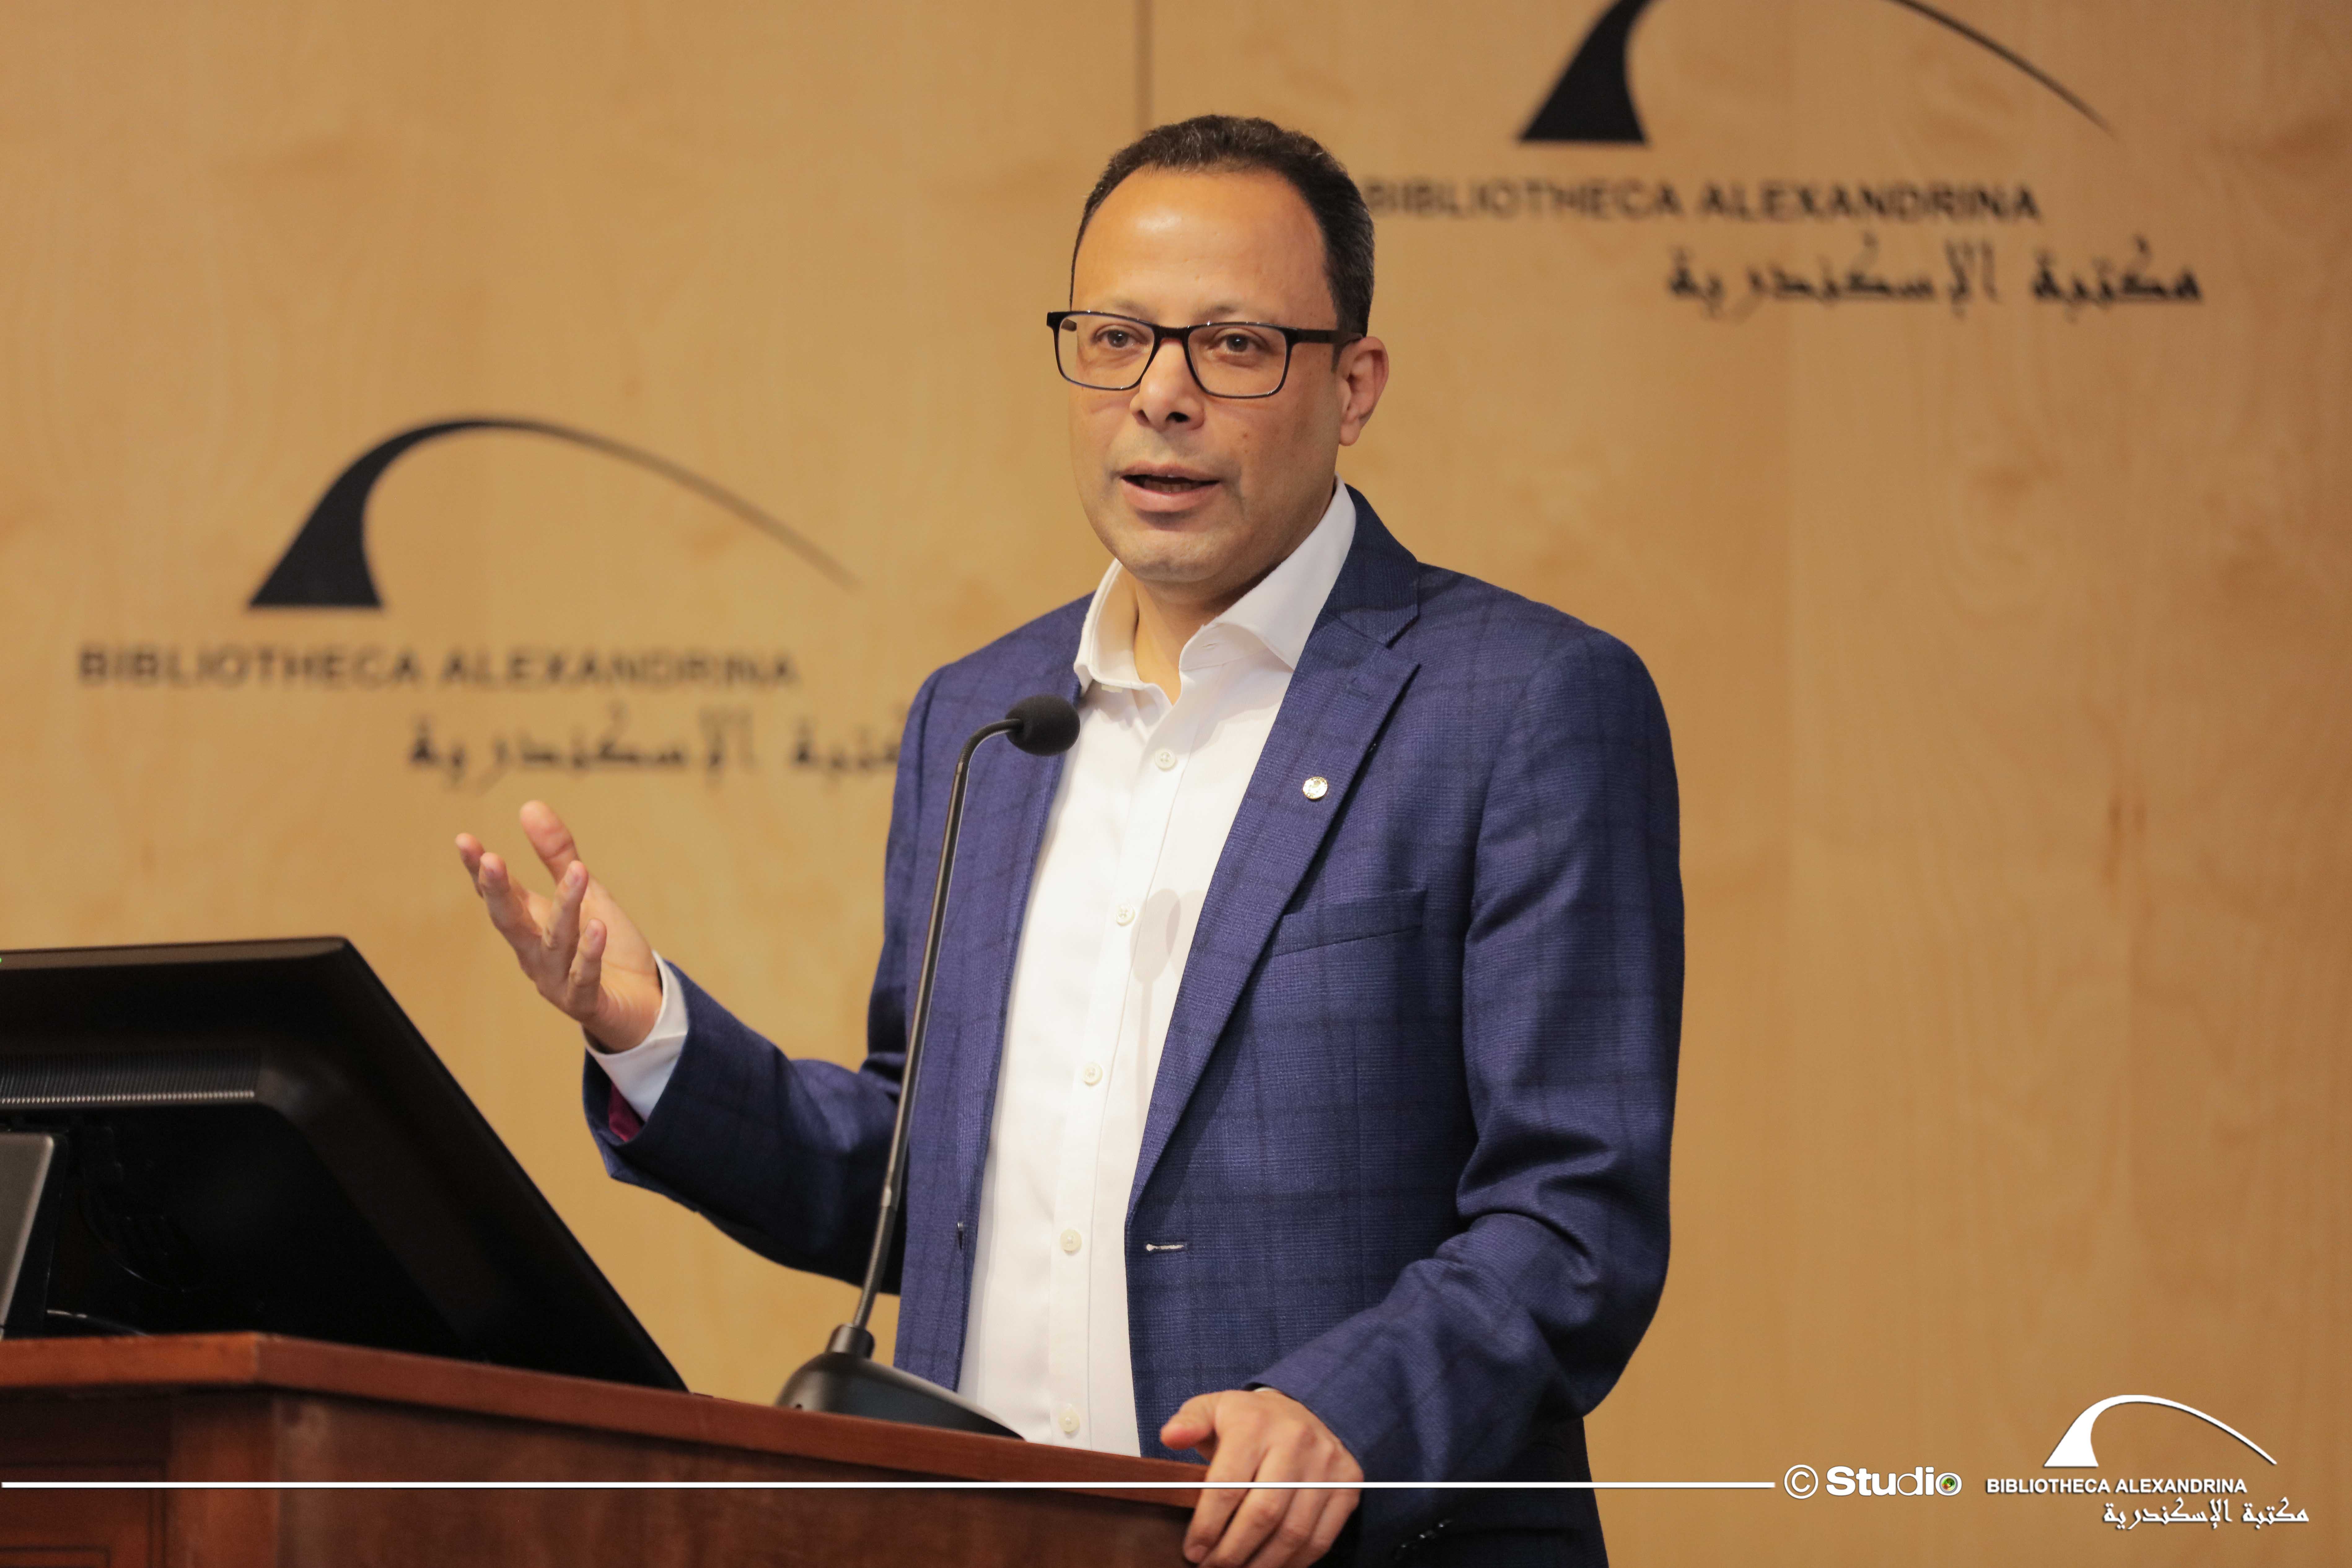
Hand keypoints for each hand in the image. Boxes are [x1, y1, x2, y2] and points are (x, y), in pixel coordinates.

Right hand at [455, 800, 663, 1051]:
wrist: (641, 1000)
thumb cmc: (606, 945)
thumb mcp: (586, 892)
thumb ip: (559, 855)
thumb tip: (528, 805)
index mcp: (531, 925)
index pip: (500, 895)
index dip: (480, 871)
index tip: (464, 840)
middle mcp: (535, 954)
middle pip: (511, 922)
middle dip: (499, 892)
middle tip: (490, 859)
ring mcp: (557, 981)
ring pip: (556, 942)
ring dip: (565, 907)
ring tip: (577, 871)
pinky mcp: (586, 1001)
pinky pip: (585, 977)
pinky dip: (589, 952)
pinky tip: (597, 926)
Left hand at [1161, 1388, 1361, 1567]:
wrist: (1303, 1409)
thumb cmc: (1250, 1420)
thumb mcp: (1213, 1409)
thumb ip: (1189, 1424)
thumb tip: (1170, 1438)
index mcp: (1256, 1423)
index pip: (1228, 1484)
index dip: (1208, 1526)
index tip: (1193, 1551)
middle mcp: (1296, 1441)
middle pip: (1263, 1513)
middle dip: (1233, 1551)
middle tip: (1212, 1567)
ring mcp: (1327, 1464)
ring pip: (1293, 1532)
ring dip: (1262, 1563)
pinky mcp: (1348, 1484)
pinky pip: (1321, 1537)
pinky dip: (1294, 1562)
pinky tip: (1270, 1566)